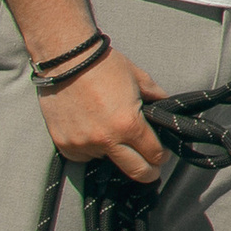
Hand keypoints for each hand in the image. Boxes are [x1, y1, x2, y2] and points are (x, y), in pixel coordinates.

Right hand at [38, 47, 166, 179]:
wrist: (66, 58)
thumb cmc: (104, 65)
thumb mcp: (139, 78)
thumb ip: (156, 97)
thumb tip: (167, 110)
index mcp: (129, 124)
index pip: (153, 154)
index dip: (162, 157)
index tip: (162, 155)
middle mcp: (106, 140)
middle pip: (136, 171)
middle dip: (148, 172)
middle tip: (152, 169)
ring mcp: (83, 144)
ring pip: (106, 160)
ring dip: (114, 152)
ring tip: (112, 132)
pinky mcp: (64, 145)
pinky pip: (84, 156)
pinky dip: (91, 148)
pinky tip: (92, 131)